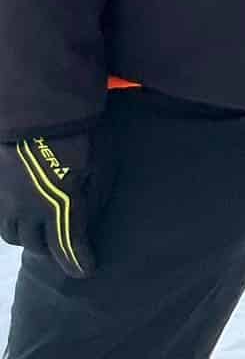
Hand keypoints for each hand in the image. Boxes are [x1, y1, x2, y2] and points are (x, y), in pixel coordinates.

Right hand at [1, 132, 95, 277]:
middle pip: (38, 246)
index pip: (69, 247)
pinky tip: (20, 215)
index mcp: (61, 208)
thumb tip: (89, 218)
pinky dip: (11, 221)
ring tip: (41, 233)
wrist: (42, 109)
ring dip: (29, 238)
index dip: (78, 262)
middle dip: (53, 251)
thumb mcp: (100, 166)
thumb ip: (94, 196)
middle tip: (64, 248)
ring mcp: (6, 201)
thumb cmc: (80, 134)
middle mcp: (29, 211)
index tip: (86, 271)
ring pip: (13, 236)